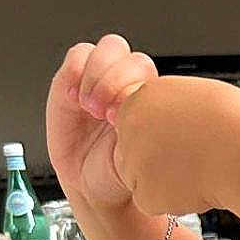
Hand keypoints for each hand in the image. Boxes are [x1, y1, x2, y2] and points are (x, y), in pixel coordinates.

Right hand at [46, 33, 159, 213]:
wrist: (98, 189)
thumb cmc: (127, 176)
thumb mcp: (148, 161)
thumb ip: (156, 137)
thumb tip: (167, 124)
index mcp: (155, 102)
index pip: (156, 75)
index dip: (140, 89)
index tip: (130, 117)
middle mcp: (131, 86)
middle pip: (132, 57)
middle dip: (119, 81)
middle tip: (108, 114)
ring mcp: (103, 80)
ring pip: (108, 49)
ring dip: (98, 75)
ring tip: (91, 108)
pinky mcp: (73, 81)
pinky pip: (78, 56)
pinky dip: (76, 72)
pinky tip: (75, 99)